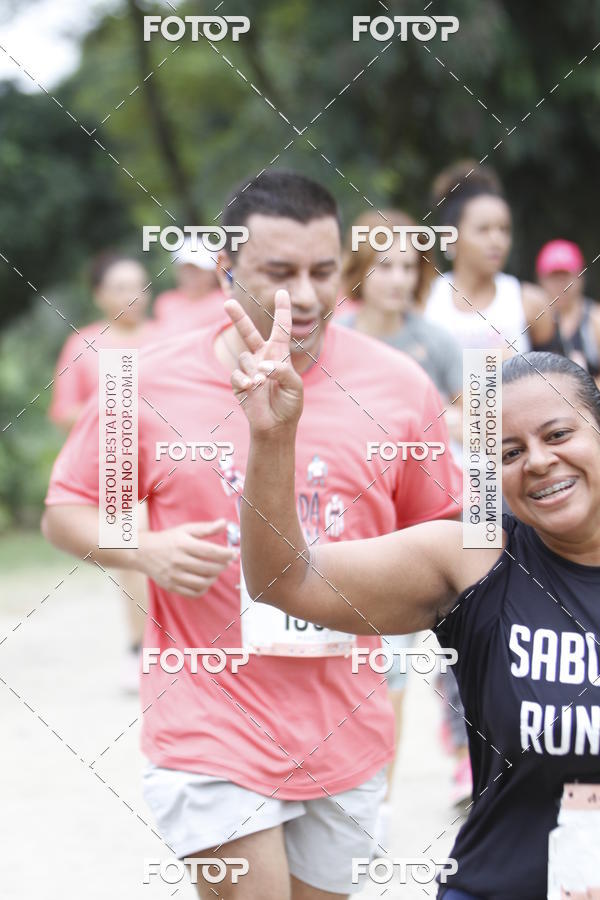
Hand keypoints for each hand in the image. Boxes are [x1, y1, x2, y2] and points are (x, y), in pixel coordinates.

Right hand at [138, 520, 235, 597]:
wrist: (143, 552)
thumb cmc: (168, 539)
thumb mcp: (186, 530)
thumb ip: (206, 528)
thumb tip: (224, 523)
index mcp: (184, 545)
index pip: (211, 552)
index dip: (226, 554)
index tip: (234, 554)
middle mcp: (179, 561)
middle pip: (209, 568)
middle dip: (223, 566)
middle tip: (227, 562)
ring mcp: (174, 575)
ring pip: (203, 582)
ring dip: (214, 577)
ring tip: (216, 571)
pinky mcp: (171, 586)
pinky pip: (193, 593)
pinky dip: (204, 589)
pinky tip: (206, 581)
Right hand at [224, 289, 302, 434]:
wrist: (276, 425)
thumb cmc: (289, 405)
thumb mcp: (295, 386)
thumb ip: (283, 371)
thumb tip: (263, 366)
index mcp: (279, 355)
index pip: (280, 329)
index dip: (282, 311)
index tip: (282, 292)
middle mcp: (262, 358)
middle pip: (249, 333)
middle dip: (237, 318)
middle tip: (227, 302)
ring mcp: (249, 369)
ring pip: (246, 358)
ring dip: (254, 370)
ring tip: (261, 384)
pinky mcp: (238, 382)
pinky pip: (237, 374)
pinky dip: (245, 381)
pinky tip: (250, 388)